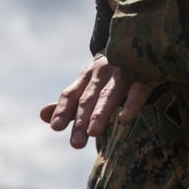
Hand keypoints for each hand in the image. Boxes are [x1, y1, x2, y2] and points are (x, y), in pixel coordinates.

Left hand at [40, 56, 156, 147]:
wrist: (143, 44)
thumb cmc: (112, 73)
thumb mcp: (91, 85)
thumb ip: (70, 103)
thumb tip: (42, 115)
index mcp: (88, 76)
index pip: (71, 94)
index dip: (63, 109)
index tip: (56, 127)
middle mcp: (103, 72)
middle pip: (89, 98)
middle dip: (81, 120)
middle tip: (76, 144)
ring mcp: (124, 72)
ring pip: (109, 95)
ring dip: (101, 113)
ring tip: (93, 132)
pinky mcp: (146, 74)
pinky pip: (138, 90)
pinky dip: (131, 103)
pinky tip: (124, 118)